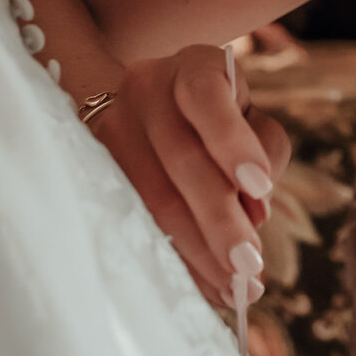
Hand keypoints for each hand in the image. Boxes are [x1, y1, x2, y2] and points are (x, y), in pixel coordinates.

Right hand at [87, 43, 290, 307]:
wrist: (145, 105)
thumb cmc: (219, 118)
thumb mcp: (250, 119)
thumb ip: (264, 153)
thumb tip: (255, 212)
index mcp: (194, 65)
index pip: (206, 95)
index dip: (231, 141)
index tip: (260, 188)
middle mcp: (146, 86)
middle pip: (179, 156)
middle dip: (219, 219)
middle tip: (250, 268)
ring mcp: (111, 125)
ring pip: (150, 195)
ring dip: (196, 251)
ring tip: (233, 290)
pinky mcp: (91, 163)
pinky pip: (130, 218)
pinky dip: (172, 257)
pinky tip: (201, 285)